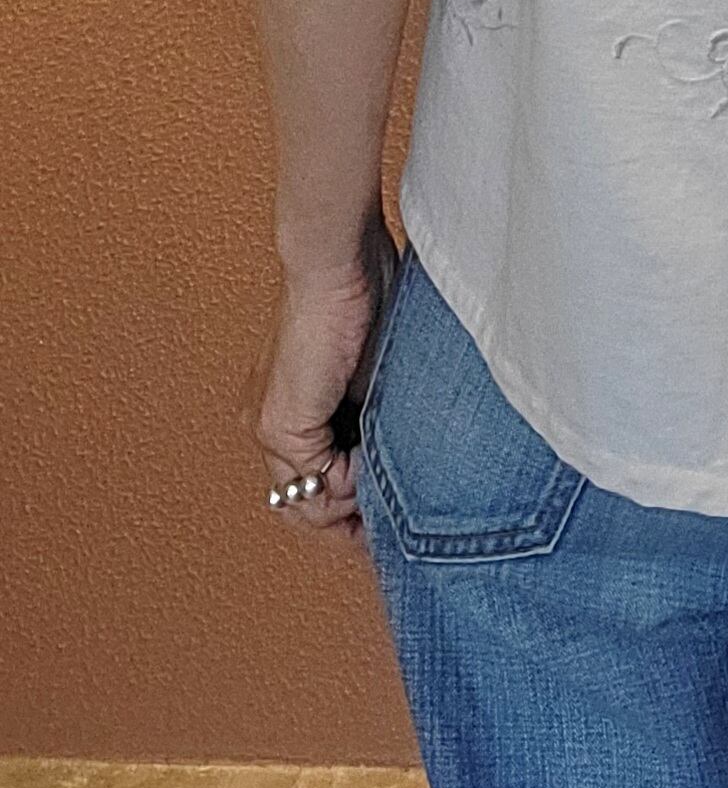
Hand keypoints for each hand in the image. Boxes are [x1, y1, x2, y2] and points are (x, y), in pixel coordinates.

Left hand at [238, 210, 400, 551]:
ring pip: (305, 501)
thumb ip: (376, 418)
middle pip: (303, 505)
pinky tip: (371, 458)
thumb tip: (397, 463)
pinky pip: (315, 483)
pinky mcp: (281, 423)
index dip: (351, 507)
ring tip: (384, 485)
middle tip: (388, 526)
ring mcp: (270, 426)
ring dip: (350, 502)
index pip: (313, 484)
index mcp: (291, 410)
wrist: (340, 261)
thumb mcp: (379, 373)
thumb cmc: (368, 294)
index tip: (390, 516)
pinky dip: (348, 482)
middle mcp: (270, 424)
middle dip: (348, 521)